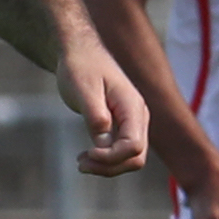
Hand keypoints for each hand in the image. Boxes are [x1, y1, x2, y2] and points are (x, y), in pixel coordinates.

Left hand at [55, 36, 149, 177]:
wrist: (81, 52)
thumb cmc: (80, 67)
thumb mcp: (83, 90)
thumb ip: (95, 116)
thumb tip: (104, 144)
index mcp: (133, 107)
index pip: (133, 146)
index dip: (110, 157)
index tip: (86, 153)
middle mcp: (139, 117)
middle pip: (136, 157)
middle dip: (110, 167)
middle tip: (80, 163)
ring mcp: (134, 122)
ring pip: (131, 157)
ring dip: (108, 166)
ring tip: (80, 162)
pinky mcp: (124, 125)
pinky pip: (122, 150)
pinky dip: (106, 159)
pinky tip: (87, 155)